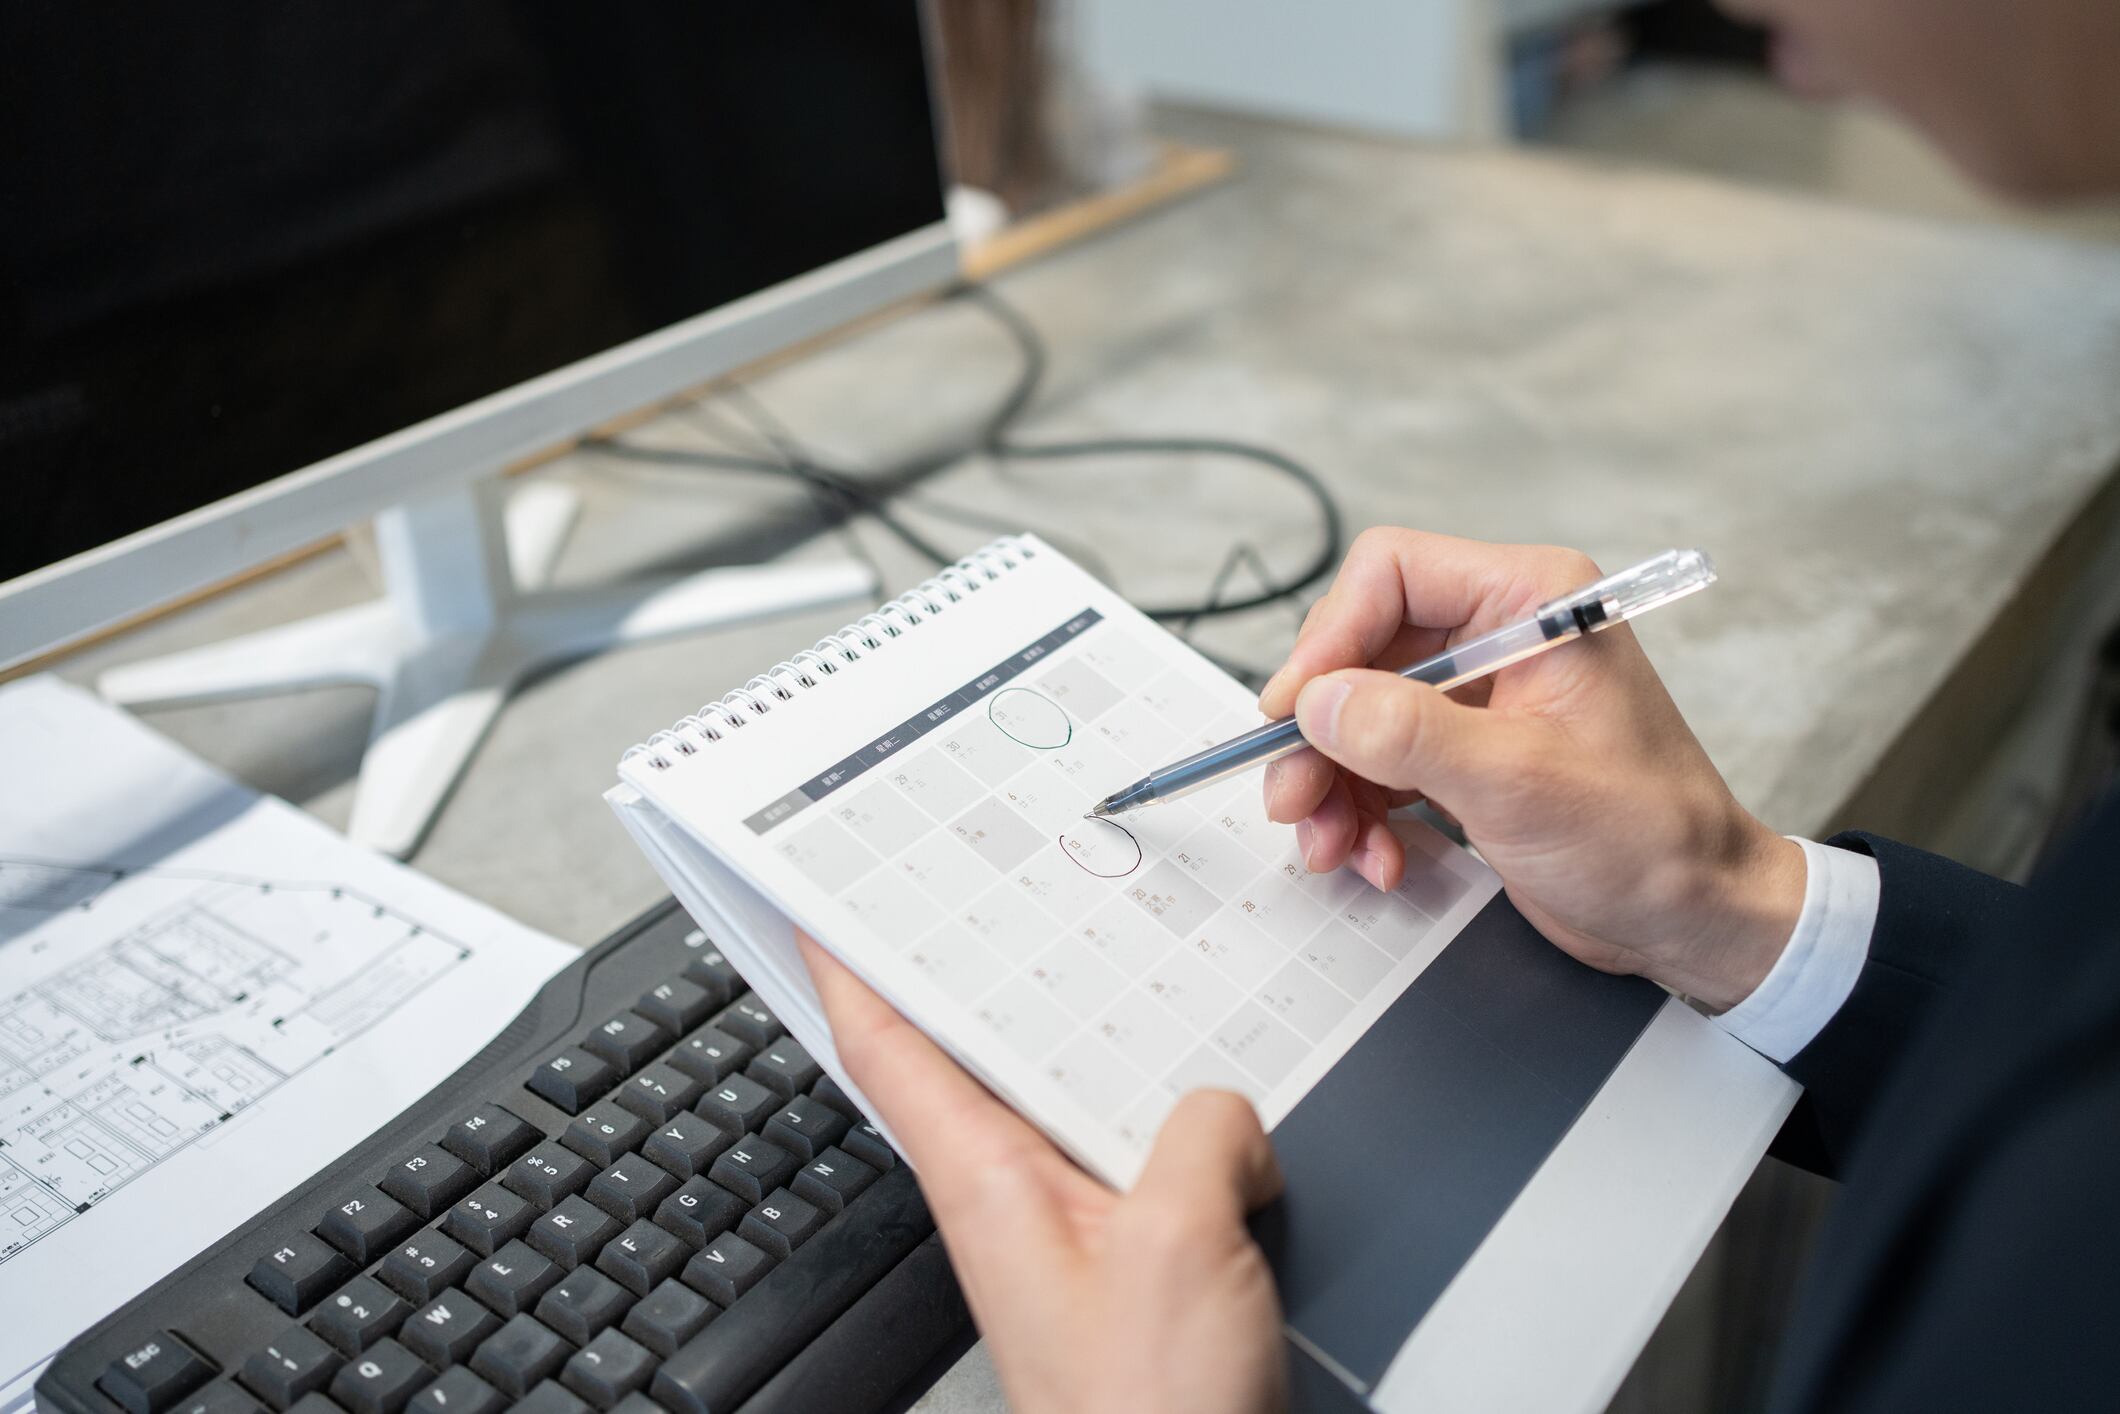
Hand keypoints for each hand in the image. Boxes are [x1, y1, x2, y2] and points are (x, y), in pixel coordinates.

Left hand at [798, 933, 1287, 1413]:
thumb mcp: (1181, 1240)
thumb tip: (1224, 1107)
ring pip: (1069, 1108)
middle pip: (978, 1063)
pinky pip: (1137, 1162)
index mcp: (986, 1182)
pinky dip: (1163, 1118)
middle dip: (977, 978)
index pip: (892, 1051)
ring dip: (1088, 1048)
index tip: (823, 906)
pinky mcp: (1129, 1272)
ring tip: (1120, 975)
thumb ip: (1198, 1134)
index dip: (853, 970)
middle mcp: (1013, 1203)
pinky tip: (1215, 1100)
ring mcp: (1070, 1238)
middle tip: (979, 899)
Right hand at [1259, 528, 1804, 1010]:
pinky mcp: (1465, 752)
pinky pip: (1377, 761)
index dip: (1329, 639)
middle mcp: (1500, 634)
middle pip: (1359, 649)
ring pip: (1356, 713)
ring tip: (1330, 844)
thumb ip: (1409, 734)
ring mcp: (1479, 696)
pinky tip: (1373, 855)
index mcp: (1530, 601)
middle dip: (1320, 731)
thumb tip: (1318, 702)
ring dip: (1331, 783)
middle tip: (1293, 796)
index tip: (1295, 712)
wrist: (1695, 918)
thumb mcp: (1519, 782)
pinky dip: (1360, 810)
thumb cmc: (1651, 838)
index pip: (1389, 574)